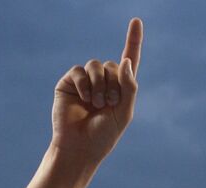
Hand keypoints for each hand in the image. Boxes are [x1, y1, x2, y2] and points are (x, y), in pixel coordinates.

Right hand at [51, 18, 142, 165]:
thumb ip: (129, 87)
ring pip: (96, 65)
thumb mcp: (124, 113)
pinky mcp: (69, 82)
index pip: (128, 60)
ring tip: (96, 104)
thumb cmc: (103, 135)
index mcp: (120, 88)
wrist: (80, 148)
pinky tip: (85, 99)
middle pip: (112, 64)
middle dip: (113, 84)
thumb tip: (126, 61)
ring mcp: (85, 81)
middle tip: (108, 103)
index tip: (136, 21)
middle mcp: (103, 81)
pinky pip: (80, 71)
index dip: (133, 40)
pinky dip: (85, 84)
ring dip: (100, 84)